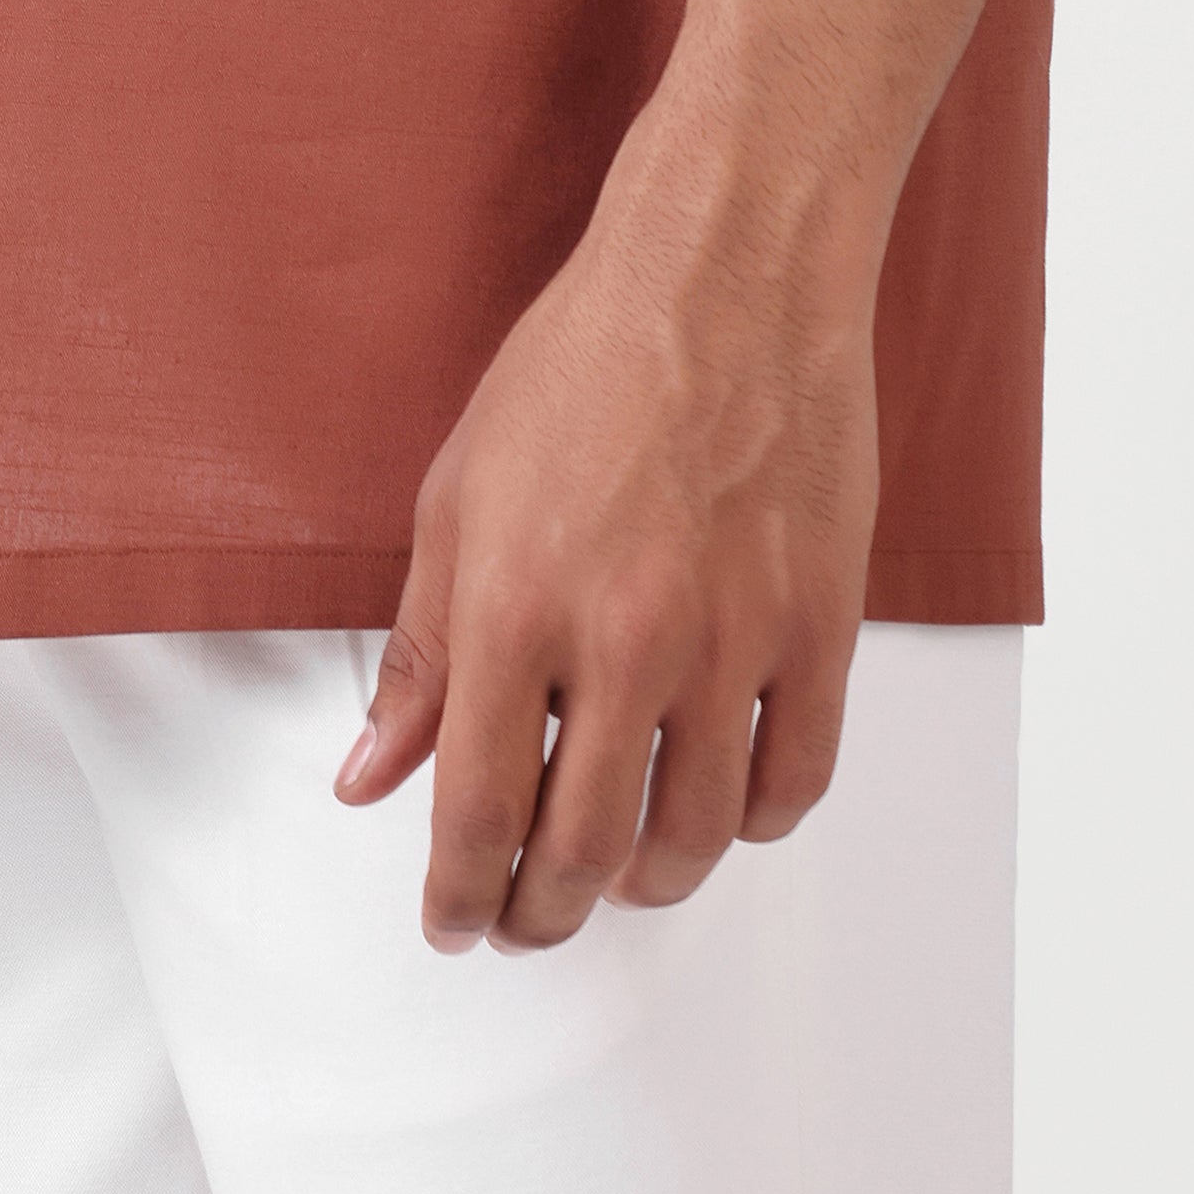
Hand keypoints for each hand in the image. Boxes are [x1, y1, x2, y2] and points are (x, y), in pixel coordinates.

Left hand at [333, 146, 880, 953]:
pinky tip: (716, 807)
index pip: (479, 814)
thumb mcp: (459, 496)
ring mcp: (735, 637)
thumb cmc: (586, 362)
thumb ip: (420, 653)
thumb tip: (371, 776)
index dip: (461, 895)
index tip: (455, 924)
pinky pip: (793, 782)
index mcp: (518, 605)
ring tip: (616, 873)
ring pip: (692, 840)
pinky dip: (750, 822)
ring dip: (644, 884)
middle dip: (542, 914)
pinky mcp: (822, 623)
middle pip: (583, 853)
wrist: (726, 270)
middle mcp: (627, 638)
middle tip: (526, 919)